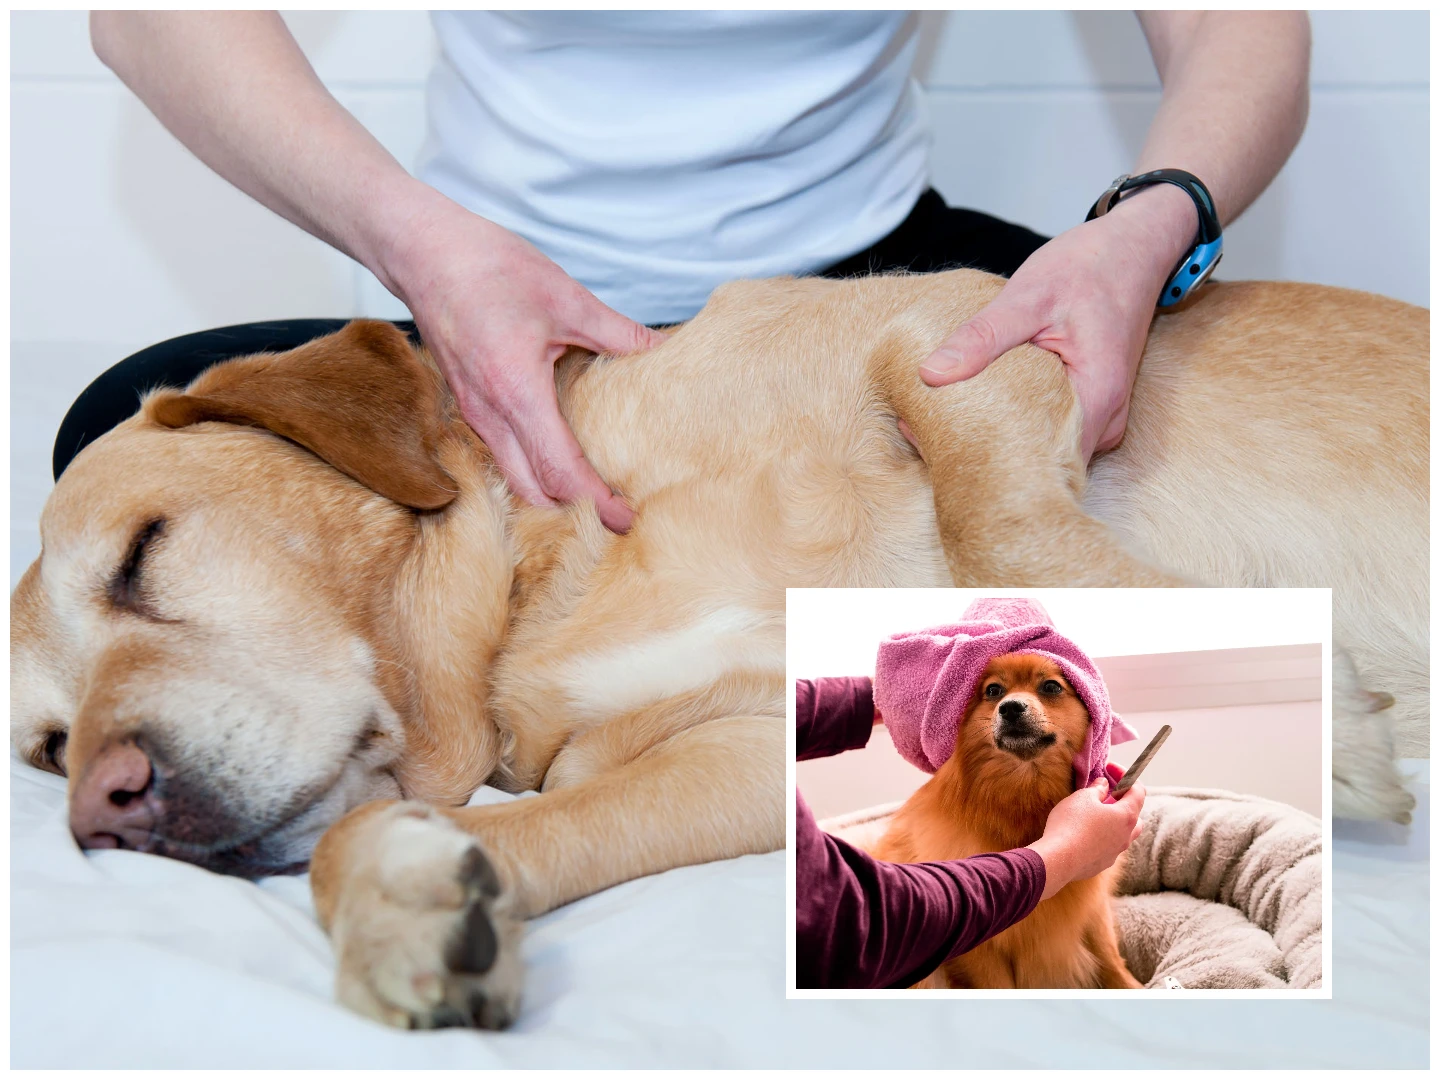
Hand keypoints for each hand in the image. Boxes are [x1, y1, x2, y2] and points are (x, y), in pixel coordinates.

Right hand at [381, 191, 666, 532]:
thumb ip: (618, 332)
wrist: (422, 251)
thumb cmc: (487, 267)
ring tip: (596, 496)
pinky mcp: (470, 406)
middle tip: (619, 516)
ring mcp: (475, 415)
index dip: (596, 504)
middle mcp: (490, 415)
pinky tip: (563, 460)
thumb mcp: (565, 296)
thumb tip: (664, 349)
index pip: (560, 472)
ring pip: (515, 478)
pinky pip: (504, 456)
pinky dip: (534, 472)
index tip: (626, 520)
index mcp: (517, 392)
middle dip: (577, 512)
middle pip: (535, 492)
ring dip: (554, 495)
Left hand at [918, 185, 1195, 461]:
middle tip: (927, 436)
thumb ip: (982, 337)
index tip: (939, 448)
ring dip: (999, 437)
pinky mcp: (1089, 406)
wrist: (1134, 248)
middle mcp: (1105, 419)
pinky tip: (978, 408)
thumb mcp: (1028, 296)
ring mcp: (1099, 416)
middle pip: (1039, 461)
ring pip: (1042, 446)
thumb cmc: (1090, 267)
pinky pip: (1047, 427)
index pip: (1040, 461)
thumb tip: (931, 374)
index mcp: (1097, 398)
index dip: (989, 460)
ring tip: (945, 424)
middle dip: (986, 453)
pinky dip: (1014, 420)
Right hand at [1027, 774, 1145, 900]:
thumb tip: (1104, 785)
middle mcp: (1126, 836)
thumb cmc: (1072, 823)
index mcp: (1127, 816)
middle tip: (1106, 793)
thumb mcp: (1083, 797)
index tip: (1109, 768)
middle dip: (1122, 801)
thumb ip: (1097, 789)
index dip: (1125, 776)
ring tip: (1094, 813)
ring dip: (1113, 821)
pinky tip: (1084, 832)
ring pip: (1123, 833)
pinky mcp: (1103, 863)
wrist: (1059, 858)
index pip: (1138, 791)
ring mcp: (1116, 852)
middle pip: (1134, 815)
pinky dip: (1102, 836)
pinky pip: (1108, 846)